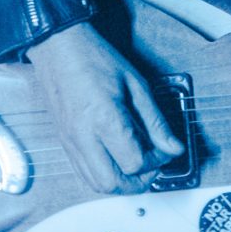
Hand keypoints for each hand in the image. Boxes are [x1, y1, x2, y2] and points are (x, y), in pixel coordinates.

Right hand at [24, 21, 183, 193]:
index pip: (134, 162)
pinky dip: (103, 175)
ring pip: (96, 184)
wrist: (58, 47)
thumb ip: (155, 120)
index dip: (156, 161)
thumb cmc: (94, 58)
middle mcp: (83, 136)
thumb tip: (173, 147)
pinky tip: (115, 160)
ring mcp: (70, 142)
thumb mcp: (135, 84)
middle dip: (139, 181)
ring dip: (120, 183)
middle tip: (152, 165)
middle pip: (113, 183)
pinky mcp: (64, 142)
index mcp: (104, 118)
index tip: (164, 149)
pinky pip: (83, 173)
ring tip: (135, 165)